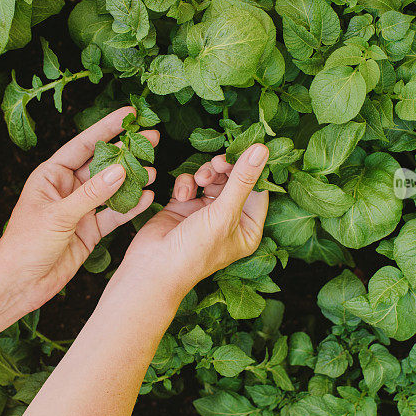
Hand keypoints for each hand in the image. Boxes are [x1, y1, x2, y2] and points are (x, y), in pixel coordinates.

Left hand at [0, 107, 156, 310]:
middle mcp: (67, 188)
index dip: (108, 128)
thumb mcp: (57, 216)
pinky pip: (114, 214)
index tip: (131, 113)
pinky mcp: (90, 230)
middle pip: (102, 164)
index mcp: (51, 175)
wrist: (19, 285)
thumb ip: (91, 194)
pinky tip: (147, 198)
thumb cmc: (25, 245)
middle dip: (127, 152)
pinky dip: (130, 207)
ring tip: (154, 170)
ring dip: (132, 180)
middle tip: (153, 139)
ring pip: (111, 189)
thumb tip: (119, 170)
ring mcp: (80, 209)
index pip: (84, 144)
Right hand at [120, 143, 268, 298]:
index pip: (258, 191)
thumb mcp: (224, 213)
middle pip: (235, 180)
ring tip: (199, 180)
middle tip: (218, 162)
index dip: (252, 170)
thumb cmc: (194, 250)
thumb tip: (262, 150)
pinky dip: (186, 184)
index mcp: (247, 228)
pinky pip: (191, 184)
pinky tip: (181, 195)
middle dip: (226, 169)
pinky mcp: (183, 207)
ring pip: (212, 178)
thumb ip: (242, 179)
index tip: (247, 149)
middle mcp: (229, 220)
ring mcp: (205, 213)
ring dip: (206, 174)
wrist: (153, 267)